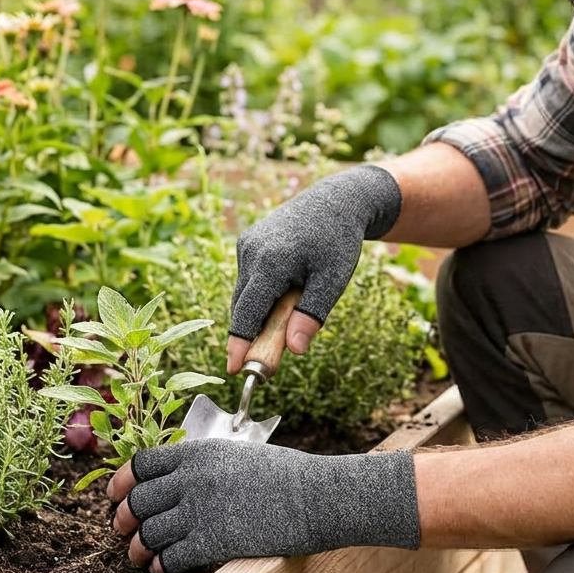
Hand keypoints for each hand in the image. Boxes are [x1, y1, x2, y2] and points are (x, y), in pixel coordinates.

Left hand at [108, 439, 419, 572]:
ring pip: (147, 534)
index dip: (122, 482)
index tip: (118, 495)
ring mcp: (200, 511)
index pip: (142, 465)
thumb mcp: (241, 454)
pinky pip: (168, 559)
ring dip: (139, 548)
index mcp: (200, 453)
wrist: (315, 496)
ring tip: (143, 555)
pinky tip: (167, 568)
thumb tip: (179, 477)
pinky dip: (162, 566)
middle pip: (137, 501)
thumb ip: (206, 464)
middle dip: (125, 519)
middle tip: (126, 530)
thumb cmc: (286, 475)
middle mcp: (193, 479)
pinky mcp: (211, 542)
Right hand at [227, 164, 400, 364]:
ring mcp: (247, 244)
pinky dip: (261, 294)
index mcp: (271, 261)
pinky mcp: (248, 242)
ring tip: (292, 309)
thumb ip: (312, 314)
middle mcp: (252, 251)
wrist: (335, 202)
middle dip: (251, 334)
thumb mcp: (333, 280)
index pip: (248, 311)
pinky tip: (286, 290)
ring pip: (245, 293)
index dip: (240, 343)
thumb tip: (294, 350)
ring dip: (260, 312)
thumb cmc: (337, 242)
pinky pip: (250, 279)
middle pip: (243, 306)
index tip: (236, 370)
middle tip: (266, 361)